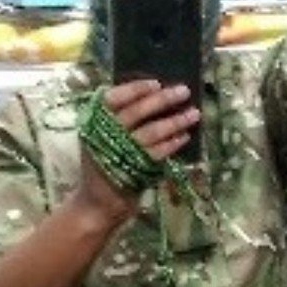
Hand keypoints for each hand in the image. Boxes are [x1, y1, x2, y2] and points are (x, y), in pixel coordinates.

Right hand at [72, 80, 200, 226]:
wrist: (97, 204)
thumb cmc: (105, 164)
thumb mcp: (102, 138)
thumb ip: (119, 119)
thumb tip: (153, 95)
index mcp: (93, 124)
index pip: (111, 99)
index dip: (134, 89)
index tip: (155, 83)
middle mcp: (103, 137)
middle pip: (134, 113)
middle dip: (161, 100)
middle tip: (183, 91)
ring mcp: (119, 155)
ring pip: (150, 132)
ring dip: (174, 121)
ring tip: (193, 113)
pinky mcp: (133, 172)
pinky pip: (158, 153)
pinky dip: (172, 143)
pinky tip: (184, 136)